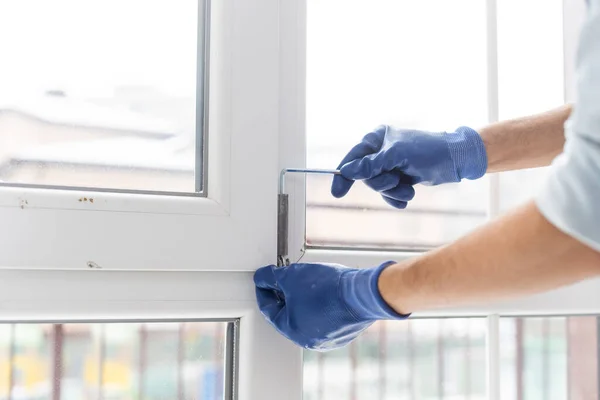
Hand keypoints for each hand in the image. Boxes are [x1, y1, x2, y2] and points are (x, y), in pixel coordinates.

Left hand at [253, 262, 406, 350]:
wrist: (361, 293)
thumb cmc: (327, 288)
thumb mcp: (291, 276)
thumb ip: (271, 277)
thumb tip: (262, 277)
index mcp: (292, 330)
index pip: (269, 310)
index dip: (264, 291)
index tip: (264, 280)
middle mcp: (309, 340)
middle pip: (288, 314)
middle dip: (285, 295)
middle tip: (286, 278)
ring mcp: (328, 338)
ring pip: (307, 315)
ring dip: (303, 299)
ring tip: (307, 281)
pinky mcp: (344, 331)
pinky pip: (326, 317)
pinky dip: (321, 304)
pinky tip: (325, 290)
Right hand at [331, 125, 487, 207]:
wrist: (455, 160)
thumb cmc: (427, 150)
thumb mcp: (397, 156)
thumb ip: (371, 164)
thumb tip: (347, 171)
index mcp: (377, 138)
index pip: (352, 158)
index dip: (343, 176)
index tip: (337, 192)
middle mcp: (380, 151)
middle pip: (365, 177)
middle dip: (381, 183)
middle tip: (396, 180)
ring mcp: (390, 165)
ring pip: (378, 187)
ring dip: (393, 191)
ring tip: (408, 188)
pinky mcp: (400, 177)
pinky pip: (389, 194)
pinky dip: (397, 198)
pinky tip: (407, 197)